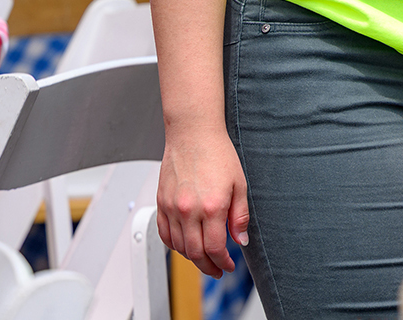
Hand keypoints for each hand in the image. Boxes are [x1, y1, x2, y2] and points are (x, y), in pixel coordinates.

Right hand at [156, 125, 250, 276]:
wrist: (193, 134)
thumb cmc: (217, 153)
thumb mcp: (239, 184)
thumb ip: (239, 216)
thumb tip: (240, 240)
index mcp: (211, 206)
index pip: (214, 248)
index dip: (222, 262)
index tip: (228, 265)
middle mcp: (188, 209)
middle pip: (194, 253)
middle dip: (207, 266)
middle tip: (217, 269)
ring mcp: (172, 207)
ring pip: (178, 246)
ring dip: (191, 257)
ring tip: (204, 257)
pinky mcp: (161, 202)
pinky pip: (164, 233)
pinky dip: (174, 245)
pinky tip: (184, 244)